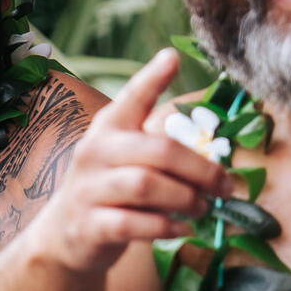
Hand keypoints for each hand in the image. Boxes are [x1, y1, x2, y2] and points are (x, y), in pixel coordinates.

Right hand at [28, 48, 229, 274]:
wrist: (65, 233)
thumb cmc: (110, 188)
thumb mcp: (127, 155)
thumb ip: (161, 143)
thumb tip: (214, 145)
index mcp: (109, 127)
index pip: (131, 97)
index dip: (152, 78)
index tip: (173, 58)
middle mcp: (95, 151)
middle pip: (158, 151)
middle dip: (201, 169)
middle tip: (225, 186)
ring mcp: (88, 188)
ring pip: (145, 185)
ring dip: (185, 198)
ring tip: (203, 208)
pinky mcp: (89, 225)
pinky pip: (133, 224)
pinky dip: (165, 227)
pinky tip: (183, 228)